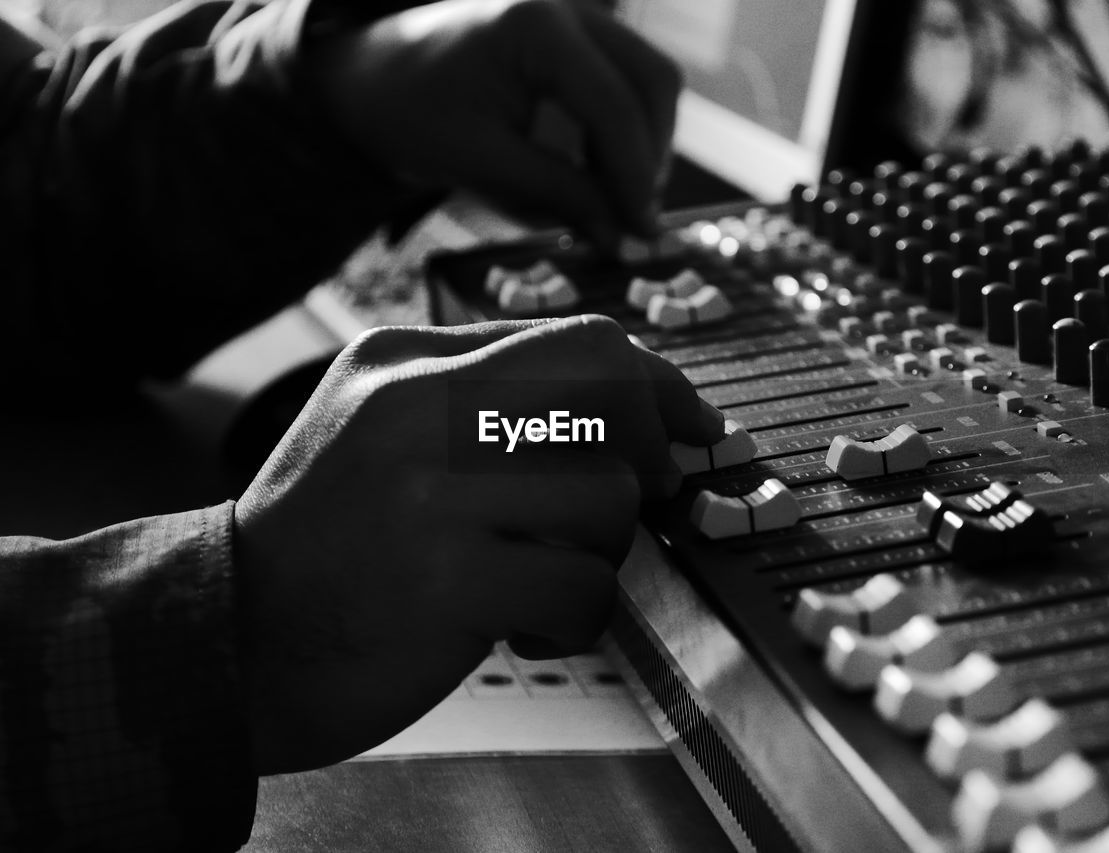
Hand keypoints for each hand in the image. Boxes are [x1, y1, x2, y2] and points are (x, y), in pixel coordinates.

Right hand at [234, 317, 721, 773]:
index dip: (659, 384)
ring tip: (542, 580)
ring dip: (600, 555)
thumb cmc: (325, 538)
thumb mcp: (376, 423)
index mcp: (406, 360)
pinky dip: (577, 620)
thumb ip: (481, 392)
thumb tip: (630, 392)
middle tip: (638, 503)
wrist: (225, 639)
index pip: (580, 340)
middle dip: (651, 451)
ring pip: (608, 497)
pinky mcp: (447, 585)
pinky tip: (525, 628)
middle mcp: (418, 408)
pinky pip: (584, 588)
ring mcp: (431, 495)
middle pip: (609, 389)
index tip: (693, 426)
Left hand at [306, 0, 681, 248]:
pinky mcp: (579, 35)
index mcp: (537, 28)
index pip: (615, 106)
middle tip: (634, 217)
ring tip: (615, 199)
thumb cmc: (415, 115)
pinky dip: (626, 129)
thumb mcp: (485, 164)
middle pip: (653, 80)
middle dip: (650, 155)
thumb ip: (561, 196)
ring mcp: (578, 15)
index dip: (636, 176)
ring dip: (644, 142)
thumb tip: (624, 239)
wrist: (376, 78)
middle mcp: (568, 8)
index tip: (643, 231)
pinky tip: (601, 172)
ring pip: (649, 79)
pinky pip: (627, 79)